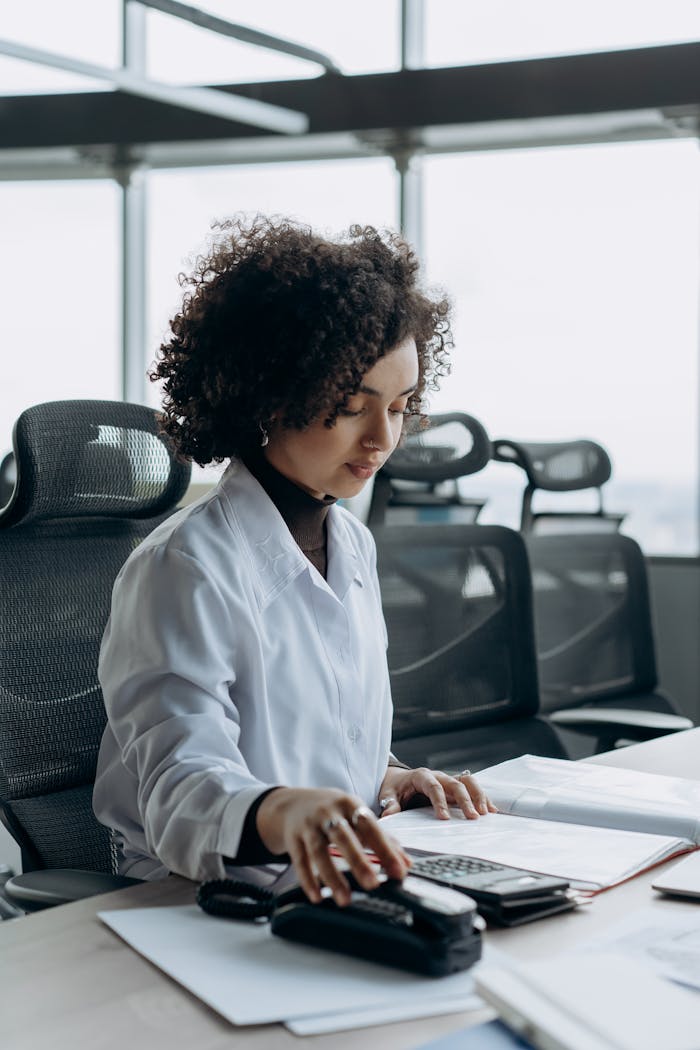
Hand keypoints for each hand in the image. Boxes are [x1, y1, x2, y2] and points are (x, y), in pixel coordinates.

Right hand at [256, 786, 410, 906]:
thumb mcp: (357, 816)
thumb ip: (382, 838)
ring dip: (332, 877)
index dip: (385, 849)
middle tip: (373, 884)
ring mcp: (308, 825)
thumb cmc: (333, 812)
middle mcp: (328, 813)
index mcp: (349, 804)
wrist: (293, 804)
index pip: (370, 826)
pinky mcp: (293, 839)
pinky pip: (300, 861)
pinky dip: (308, 880)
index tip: (399, 871)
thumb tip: (406, 863)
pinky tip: (317, 896)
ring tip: (345, 899)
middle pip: (343, 837)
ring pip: (319, 851)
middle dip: (358, 861)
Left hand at [377, 766, 497, 820]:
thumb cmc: (394, 788)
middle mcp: (438, 776)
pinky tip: (492, 811)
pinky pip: (472, 789)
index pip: (433, 786)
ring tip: (486, 813)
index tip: (444, 818)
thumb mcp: (387, 794)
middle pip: (455, 784)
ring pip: (468, 782)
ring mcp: (448, 781)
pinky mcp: (455, 788)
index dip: (439, 801)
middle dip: (465, 800)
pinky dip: (483, 798)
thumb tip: (388, 815)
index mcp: (421, 776)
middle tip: (473, 817)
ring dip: (478, 796)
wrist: (398, 780)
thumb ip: (390, 804)